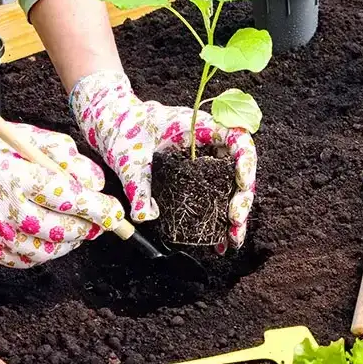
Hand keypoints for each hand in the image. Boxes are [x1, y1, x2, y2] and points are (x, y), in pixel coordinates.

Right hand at [0, 93, 123, 267]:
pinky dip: (40, 251)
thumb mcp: (35, 138)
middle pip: (59, 232)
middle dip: (86, 229)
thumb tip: (97, 186)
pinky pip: (20, 259)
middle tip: (100, 222)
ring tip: (75, 228)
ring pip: (42, 252)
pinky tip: (46, 234)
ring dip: (66, 243)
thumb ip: (70, 161)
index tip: (115, 212)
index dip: (98, 210)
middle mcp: (1, 210)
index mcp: (17, 178)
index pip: (69, 200)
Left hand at [70, 71, 255, 250]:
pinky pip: (216, 192)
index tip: (242, 185)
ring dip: (235, 212)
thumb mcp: (130, 156)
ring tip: (232, 240)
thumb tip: (146, 216)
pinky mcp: (197, 173)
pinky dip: (219, 214)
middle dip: (242, 198)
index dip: (246, 162)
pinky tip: (219, 238)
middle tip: (235, 224)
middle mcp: (209, 140)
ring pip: (231, 184)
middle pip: (240, 167)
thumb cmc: (125, 128)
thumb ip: (138, 184)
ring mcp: (205, 157)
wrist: (116, 123)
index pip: (238, 138)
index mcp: (201, 125)